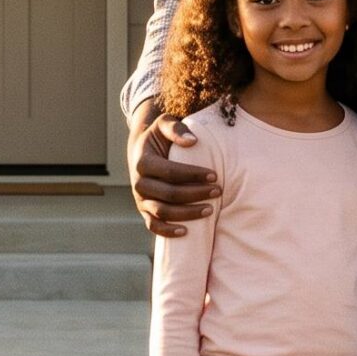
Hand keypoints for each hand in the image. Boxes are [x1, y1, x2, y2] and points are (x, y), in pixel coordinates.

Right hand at [130, 107, 215, 236]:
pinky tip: (186, 232)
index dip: (193, 175)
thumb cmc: (159, 137)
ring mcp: (140, 199)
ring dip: (187, 214)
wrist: (142, 150)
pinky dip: (168, 231)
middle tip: (218, 191)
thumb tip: (192, 141)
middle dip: (196, 194)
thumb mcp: (164, 124)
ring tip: (210, 210)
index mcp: (142, 161)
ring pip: (162, 212)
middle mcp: (138, 182)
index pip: (170, 172)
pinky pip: (153, 225)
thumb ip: (176, 128)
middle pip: (169, 194)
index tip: (215, 175)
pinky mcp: (144, 210)